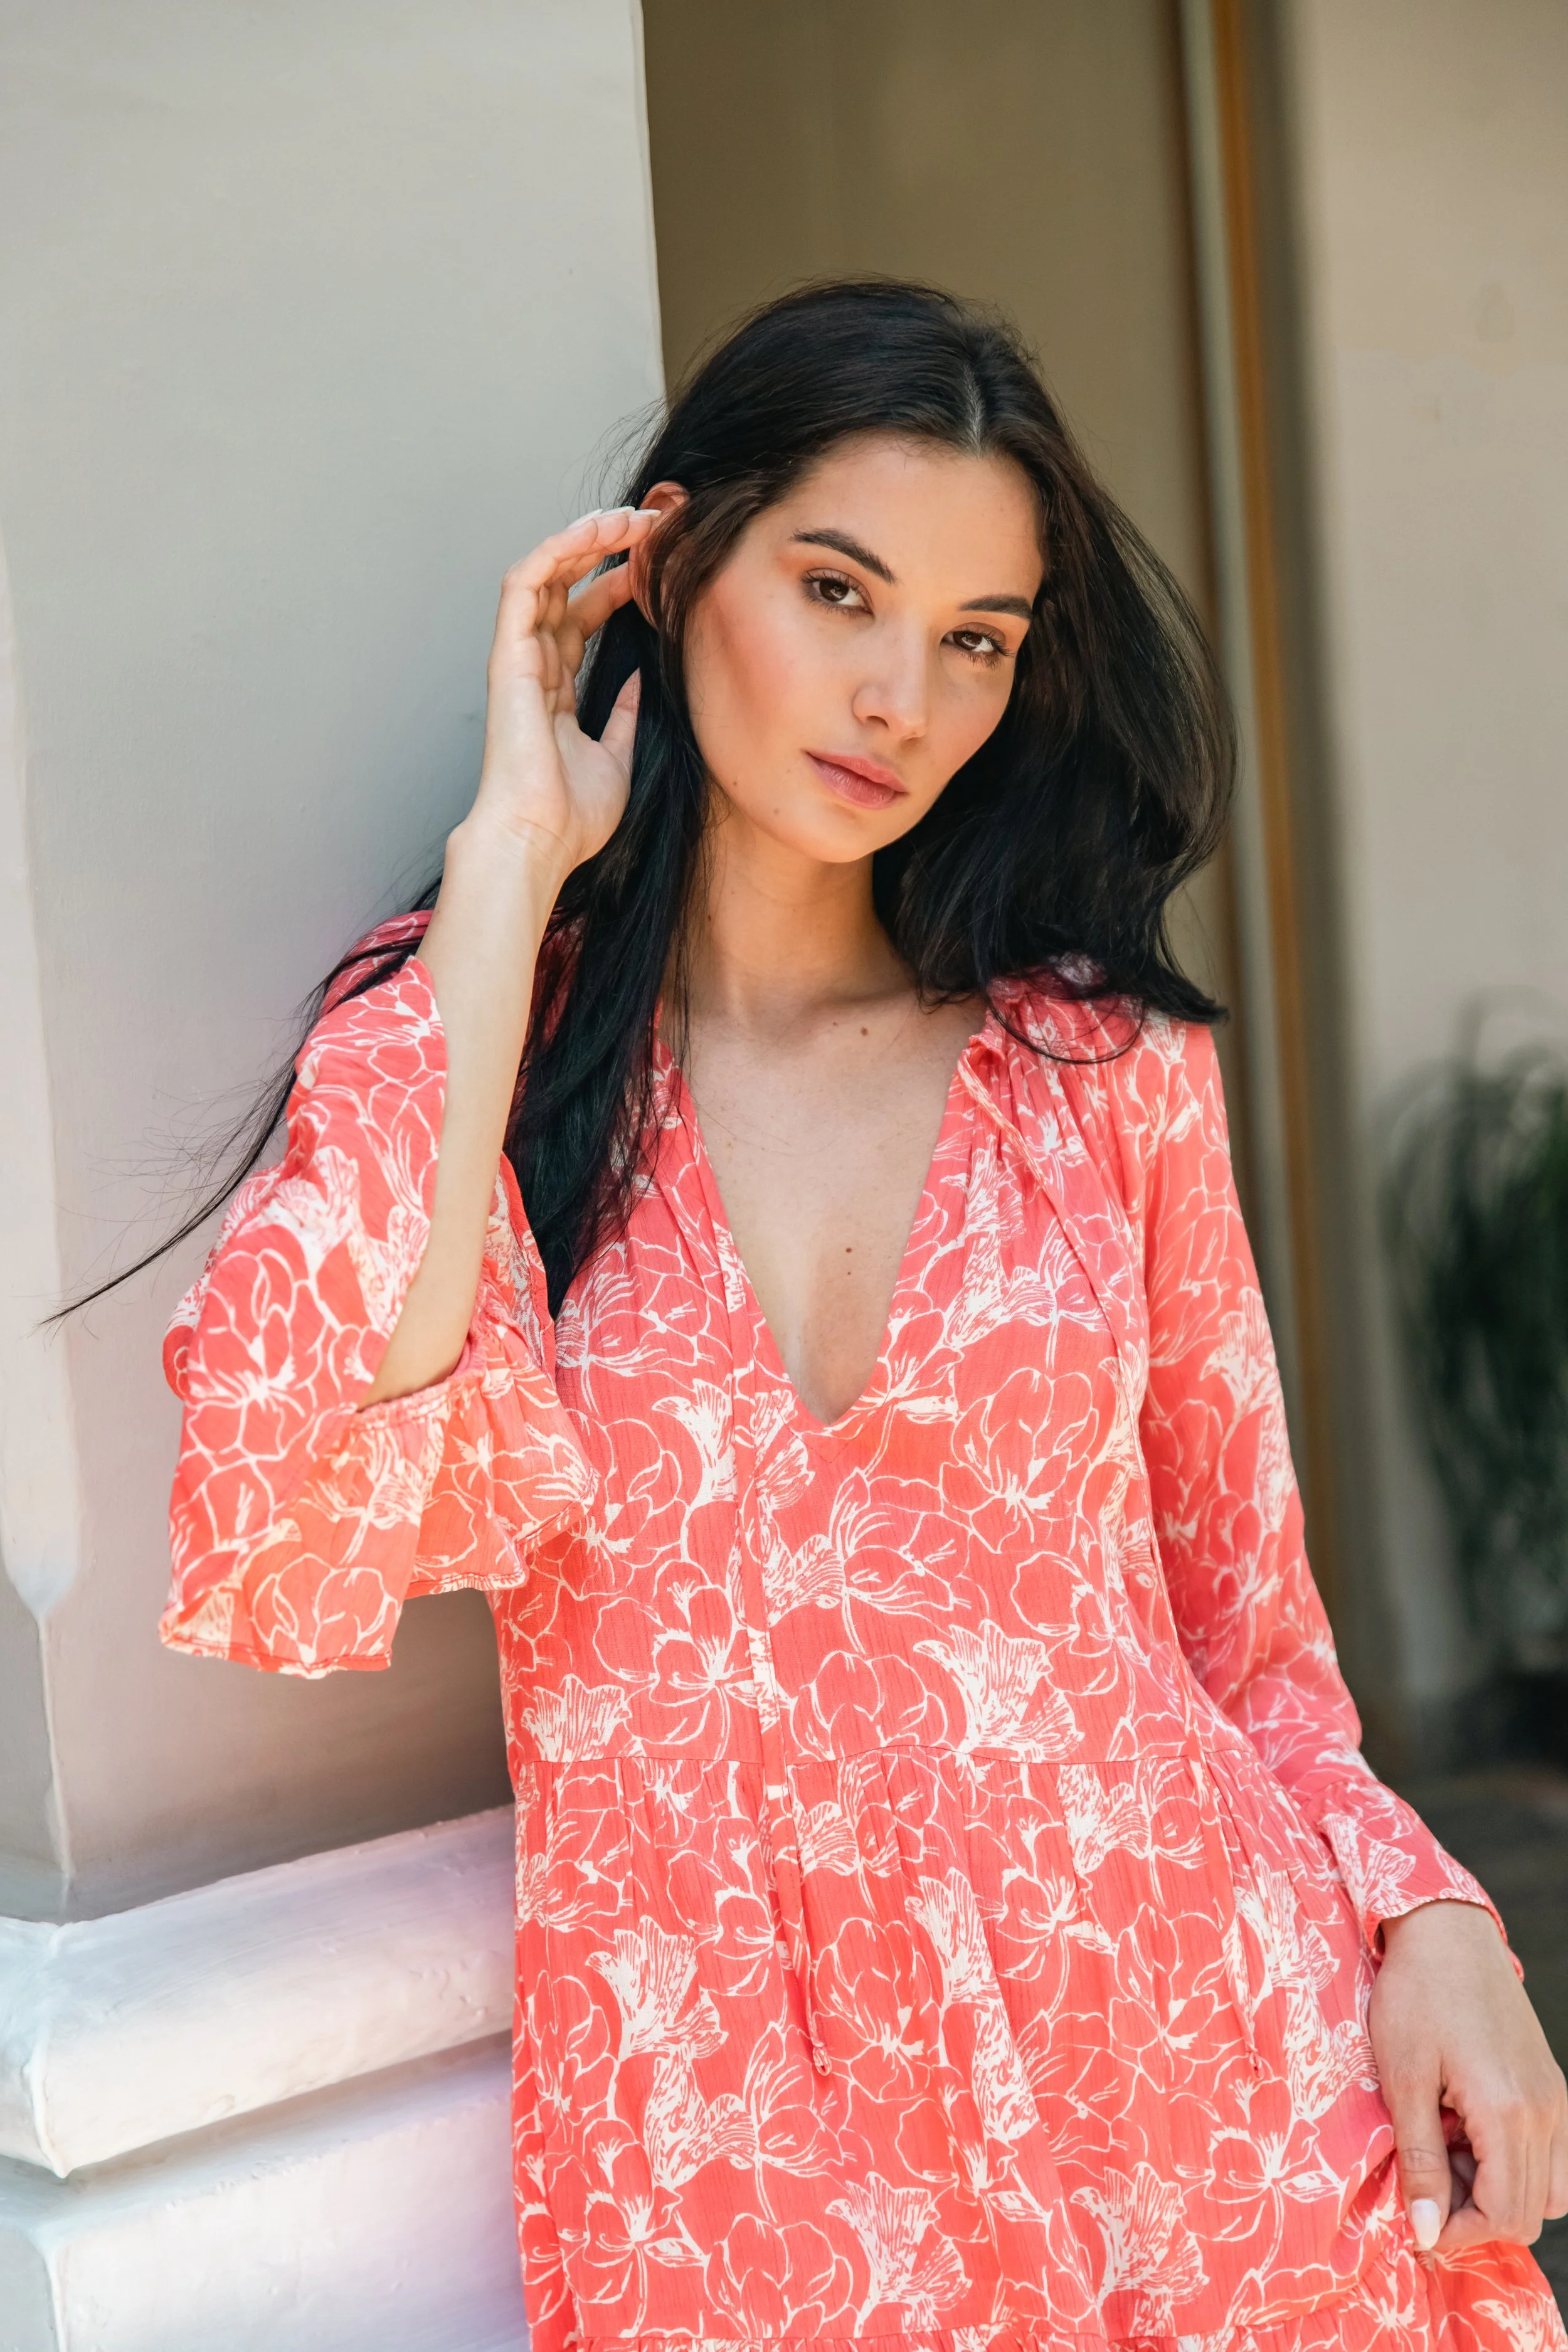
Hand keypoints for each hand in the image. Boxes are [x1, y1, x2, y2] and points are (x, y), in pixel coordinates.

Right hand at [468, 504, 657, 874]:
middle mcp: (534, 667)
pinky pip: (524, 584)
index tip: (659, 565)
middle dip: (605, 550)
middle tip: (650, 525)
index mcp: (555, 690)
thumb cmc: (570, 816)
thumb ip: (622, 715)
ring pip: (544, 574)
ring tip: (628, 517)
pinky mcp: (508, 654)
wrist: (539, 838)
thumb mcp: (616, 758)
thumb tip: (637, 681)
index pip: (584, 617)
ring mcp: (518, 657)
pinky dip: (556, 551)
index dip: (618, 584)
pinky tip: (593, 533)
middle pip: (566, 588)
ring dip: (584, 539)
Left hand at [1370, 1897, 1567, 2252]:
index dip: (1457, 2232)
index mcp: (1509, 2113)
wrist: (1445, 1931)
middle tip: (1425, 2181)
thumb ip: (1421, 2160)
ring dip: (1498, 2193)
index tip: (1416, 2221)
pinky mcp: (1552, 2086)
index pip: (1504, 2216)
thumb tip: (1427, 2232)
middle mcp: (1546, 2113)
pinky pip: (1552, 2156)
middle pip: (1529, 2213)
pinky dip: (1515, 2164)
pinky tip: (1468, 2131)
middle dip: (1474, 2216)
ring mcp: (1556, 2100)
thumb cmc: (1416, 1995)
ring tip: (1446, 2153)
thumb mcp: (1404, 2079)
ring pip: (1548, 2191)